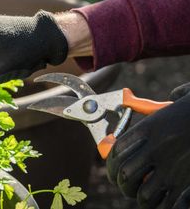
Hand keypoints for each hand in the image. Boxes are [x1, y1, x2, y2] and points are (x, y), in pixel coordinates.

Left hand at [107, 83, 189, 208]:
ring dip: (142, 198)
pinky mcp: (188, 184)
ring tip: (145, 197)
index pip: (117, 152)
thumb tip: (157, 99)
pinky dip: (163, 206)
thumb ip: (165, 101)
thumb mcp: (185, 97)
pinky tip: (165, 202)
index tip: (114, 170)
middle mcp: (156, 149)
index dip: (112, 165)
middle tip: (127, 187)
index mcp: (150, 128)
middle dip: (123, 184)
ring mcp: (172, 168)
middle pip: (125, 175)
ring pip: (143, 194)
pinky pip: (167, 204)